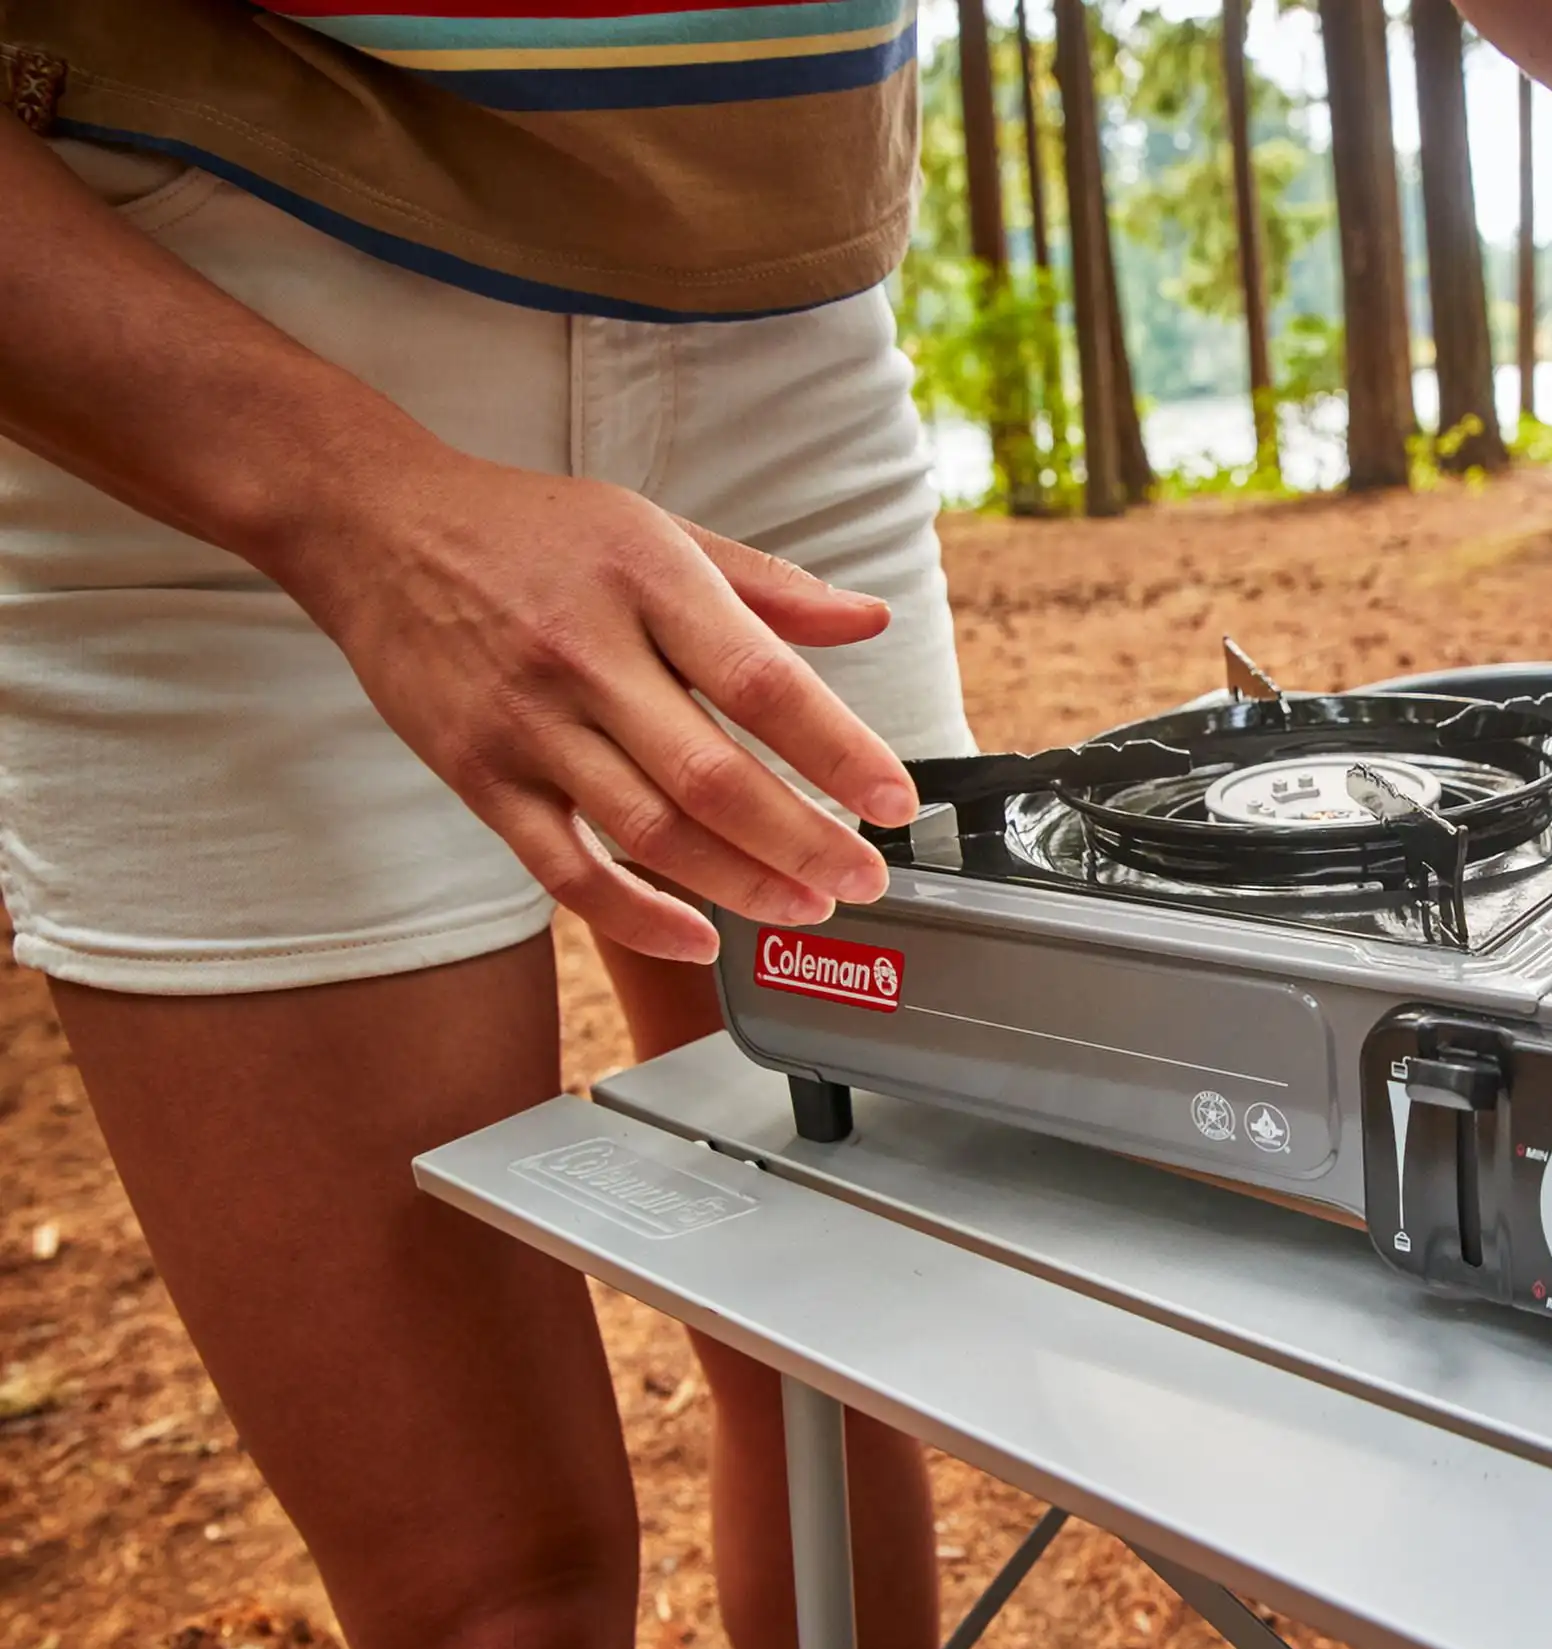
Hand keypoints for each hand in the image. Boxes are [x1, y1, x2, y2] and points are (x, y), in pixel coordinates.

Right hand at [271, 452, 915, 961]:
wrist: (377, 528)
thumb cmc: (532, 530)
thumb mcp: (659, 529)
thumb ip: (769, 587)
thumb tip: (869, 623)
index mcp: (648, 583)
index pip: (765, 683)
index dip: (840, 752)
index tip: (894, 801)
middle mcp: (588, 656)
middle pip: (715, 777)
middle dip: (805, 842)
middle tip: (864, 878)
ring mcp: (528, 724)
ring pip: (650, 833)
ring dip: (740, 884)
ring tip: (805, 906)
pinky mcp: (480, 776)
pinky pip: (564, 870)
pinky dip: (636, 917)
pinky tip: (697, 937)